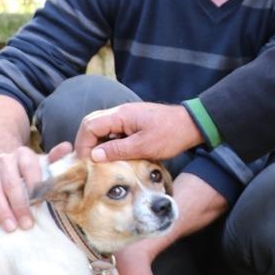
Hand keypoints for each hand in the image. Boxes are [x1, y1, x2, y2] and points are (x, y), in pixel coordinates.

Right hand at [0, 142, 71, 231]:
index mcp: (23, 154)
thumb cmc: (29, 168)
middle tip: (27, 225)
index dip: (34, 185)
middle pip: (10, 183)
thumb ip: (56, 158)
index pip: (29, 168)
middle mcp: (4, 160)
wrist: (3, 161)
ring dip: (2, 211)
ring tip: (11, 228)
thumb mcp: (43, 162)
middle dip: (19, 205)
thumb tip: (68, 148)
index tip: (40, 202)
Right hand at [75, 102, 202, 162]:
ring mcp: (126, 116)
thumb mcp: (144, 146)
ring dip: (96, 142)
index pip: (90, 125)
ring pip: (101, 127)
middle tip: (85, 161)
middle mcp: (120, 112)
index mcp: (120, 115)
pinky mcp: (132, 122)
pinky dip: (107, 142)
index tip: (84, 161)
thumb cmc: (170, 134)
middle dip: (85, 142)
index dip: (83, 144)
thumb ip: (118, 150)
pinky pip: (113, 130)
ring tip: (96, 161)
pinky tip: (111, 156)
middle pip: (92, 123)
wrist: (191, 125)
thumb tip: (94, 155)